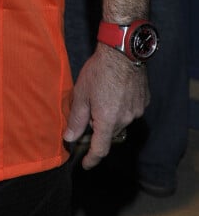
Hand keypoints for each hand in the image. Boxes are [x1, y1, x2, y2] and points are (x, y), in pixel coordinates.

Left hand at [63, 43, 149, 168]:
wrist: (122, 51)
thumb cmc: (99, 71)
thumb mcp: (81, 94)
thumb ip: (76, 120)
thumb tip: (69, 138)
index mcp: (108, 120)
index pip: (100, 149)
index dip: (91, 159)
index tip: (85, 164)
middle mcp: (125, 119)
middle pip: (110, 133)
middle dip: (99, 126)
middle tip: (90, 108)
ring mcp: (137, 111)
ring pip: (121, 122)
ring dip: (111, 116)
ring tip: (103, 95)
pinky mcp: (144, 101)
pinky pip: (131, 111)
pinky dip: (122, 107)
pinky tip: (116, 91)